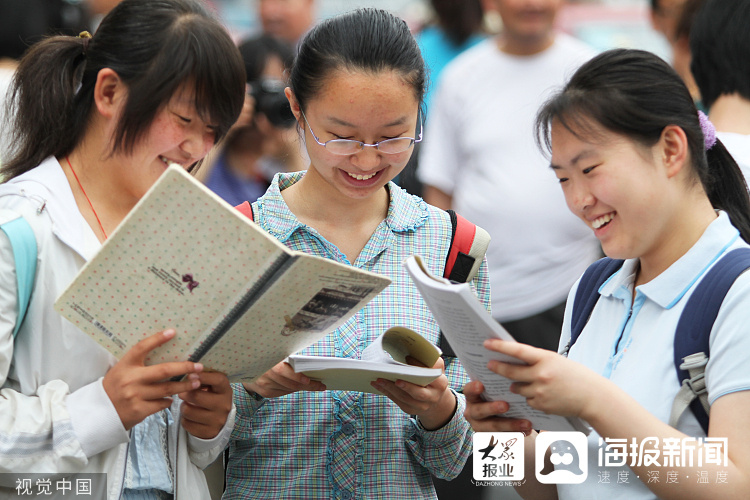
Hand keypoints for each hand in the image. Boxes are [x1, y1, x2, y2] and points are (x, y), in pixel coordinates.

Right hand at [103, 329, 203, 429]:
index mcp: (125, 366)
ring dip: (184, 386)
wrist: (99, 414)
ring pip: (167, 389)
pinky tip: (172, 398)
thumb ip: (138, 364)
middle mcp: (130, 379)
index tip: (172, 332)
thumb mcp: (121, 371)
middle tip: (199, 366)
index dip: (157, 339)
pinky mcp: (139, 410)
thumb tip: (166, 352)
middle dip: (185, 367)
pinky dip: (169, 401)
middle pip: (163, 370)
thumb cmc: (114, 388)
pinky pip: (162, 404)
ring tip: (196, 382)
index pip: (141, 348)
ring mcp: (135, 396)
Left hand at [178, 371, 232, 438]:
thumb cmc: (212, 396)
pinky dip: (184, 419)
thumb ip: (203, 379)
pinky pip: (187, 424)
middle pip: (197, 397)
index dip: (203, 376)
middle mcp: (224, 405)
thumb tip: (188, 373)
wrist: (219, 419)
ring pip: (189, 411)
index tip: (190, 375)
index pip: (218, 380)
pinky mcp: (209, 432)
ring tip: (186, 404)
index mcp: (226, 390)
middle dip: (185, 393)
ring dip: (183, 407)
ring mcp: (218, 420)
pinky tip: (189, 416)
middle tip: (181, 393)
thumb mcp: (212, 386)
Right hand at [243, 360, 325, 397]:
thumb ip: (284, 357)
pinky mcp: (265, 392)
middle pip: (289, 384)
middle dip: (307, 385)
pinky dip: (291, 389)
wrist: (243, 364)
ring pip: (288, 389)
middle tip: (320, 385)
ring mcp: (264, 386)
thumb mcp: (272, 351)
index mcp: (266, 363)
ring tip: (314, 385)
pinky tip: (298, 386)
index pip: (282, 372)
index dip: (296, 377)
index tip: (309, 380)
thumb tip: (304, 363)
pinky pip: (282, 392)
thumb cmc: (263, 354)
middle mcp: (264, 376)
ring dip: (301, 387)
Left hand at [372, 356, 455, 429]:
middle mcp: (433, 397)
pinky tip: (378, 385)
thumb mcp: (434, 369)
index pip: (431, 374)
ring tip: (379, 379)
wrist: (435, 399)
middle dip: (406, 386)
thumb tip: (410, 353)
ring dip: (390, 389)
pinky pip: (398, 401)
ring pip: (405, 398)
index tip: (408, 358)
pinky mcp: (411, 409)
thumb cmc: (432, 379)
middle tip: (395, 379)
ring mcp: (422, 406)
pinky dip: (387, 393)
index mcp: (440, 383)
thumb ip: (428, 360)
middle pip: (419, 393)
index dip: (420, 367)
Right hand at [462, 379, 531, 432]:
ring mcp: (480, 426)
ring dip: (510, 425)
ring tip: (526, 423)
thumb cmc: (499, 396)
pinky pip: (503, 437)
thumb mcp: (495, 390)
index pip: (468, 391)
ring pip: (493, 427)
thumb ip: (499, 383)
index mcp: (472, 397)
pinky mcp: (490, 438)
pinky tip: (527, 431)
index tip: (481, 385)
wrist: (501, 417)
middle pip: (480, 411)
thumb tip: (514, 368)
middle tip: (506, 405)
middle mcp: (473, 412)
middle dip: (492, 408)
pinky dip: (516, 434)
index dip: (473, 388)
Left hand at [484, 339, 605, 419]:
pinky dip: (530, 397)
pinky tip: (543, 395)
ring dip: (517, 385)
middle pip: (511, 371)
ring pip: (517, 388)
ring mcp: (540, 390)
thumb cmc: (575, 376)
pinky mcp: (541, 404)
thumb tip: (516, 360)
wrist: (593, 396)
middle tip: (489, 365)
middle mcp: (541, 374)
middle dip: (498, 368)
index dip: (500, 346)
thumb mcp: (556, 361)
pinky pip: (527, 400)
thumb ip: (537, 361)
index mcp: (545, 358)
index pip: (517, 350)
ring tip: (529, 383)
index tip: (487, 343)